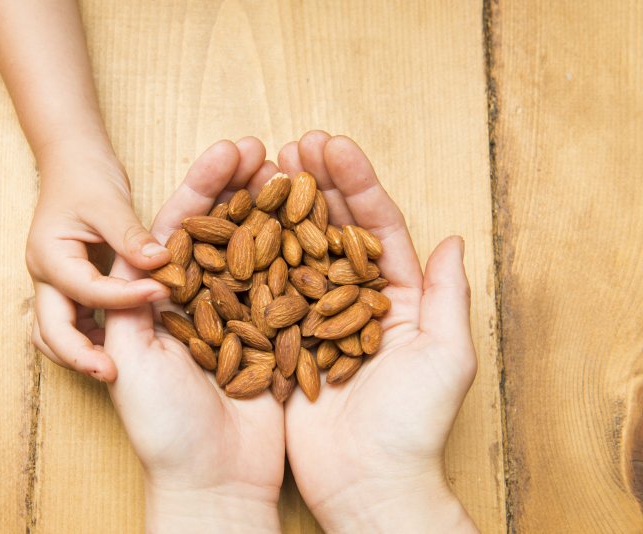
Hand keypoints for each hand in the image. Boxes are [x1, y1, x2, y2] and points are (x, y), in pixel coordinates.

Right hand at [26, 139, 171, 381]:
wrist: (71, 162)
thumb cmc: (87, 176)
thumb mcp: (110, 203)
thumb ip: (132, 236)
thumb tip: (161, 262)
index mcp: (50, 256)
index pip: (87, 290)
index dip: (124, 298)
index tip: (159, 296)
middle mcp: (45, 276)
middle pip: (50, 330)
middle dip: (79, 355)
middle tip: (112, 374)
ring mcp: (52, 285)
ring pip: (53, 335)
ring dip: (79, 353)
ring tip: (114, 369)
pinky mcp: (67, 288)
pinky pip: (72, 323)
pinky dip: (89, 339)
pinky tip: (121, 345)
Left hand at [104, 138, 284, 532]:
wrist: (215, 485)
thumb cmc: (164, 431)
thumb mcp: (132, 362)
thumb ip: (127, 305)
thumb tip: (147, 250)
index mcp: (161, 302)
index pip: (179, 231)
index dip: (201, 189)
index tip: (227, 151)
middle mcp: (202, 303)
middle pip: (223, 233)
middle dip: (240, 189)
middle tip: (263, 146)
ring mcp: (241, 318)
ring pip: (259, 252)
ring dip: (273, 212)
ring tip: (293, 170)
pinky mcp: (275, 338)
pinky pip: (289, 290)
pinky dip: (301, 255)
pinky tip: (318, 222)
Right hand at [279, 132, 478, 531]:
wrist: (367, 483)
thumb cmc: (413, 427)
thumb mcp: (446, 358)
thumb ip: (447, 296)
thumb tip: (453, 239)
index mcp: (396, 297)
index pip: (376, 226)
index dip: (356, 184)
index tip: (332, 146)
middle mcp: (353, 299)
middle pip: (332, 229)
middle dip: (314, 185)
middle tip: (292, 145)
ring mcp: (314, 316)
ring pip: (296, 251)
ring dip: (281, 210)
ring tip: (262, 170)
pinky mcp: (282, 339)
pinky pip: (266, 290)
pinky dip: (253, 256)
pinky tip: (236, 225)